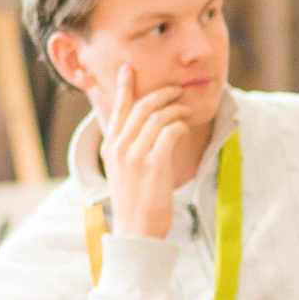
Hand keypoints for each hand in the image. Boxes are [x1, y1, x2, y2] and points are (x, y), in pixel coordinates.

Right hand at [99, 65, 187, 240]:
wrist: (137, 230)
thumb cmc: (136, 202)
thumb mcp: (125, 171)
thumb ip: (130, 150)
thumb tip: (147, 132)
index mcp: (111, 147)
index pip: (118, 109)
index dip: (124, 87)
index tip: (129, 69)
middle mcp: (119, 147)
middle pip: (141, 107)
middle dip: (161, 94)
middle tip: (176, 89)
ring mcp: (135, 155)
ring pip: (156, 117)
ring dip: (175, 109)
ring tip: (187, 109)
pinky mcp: (153, 164)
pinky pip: (169, 133)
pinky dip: (180, 125)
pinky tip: (186, 127)